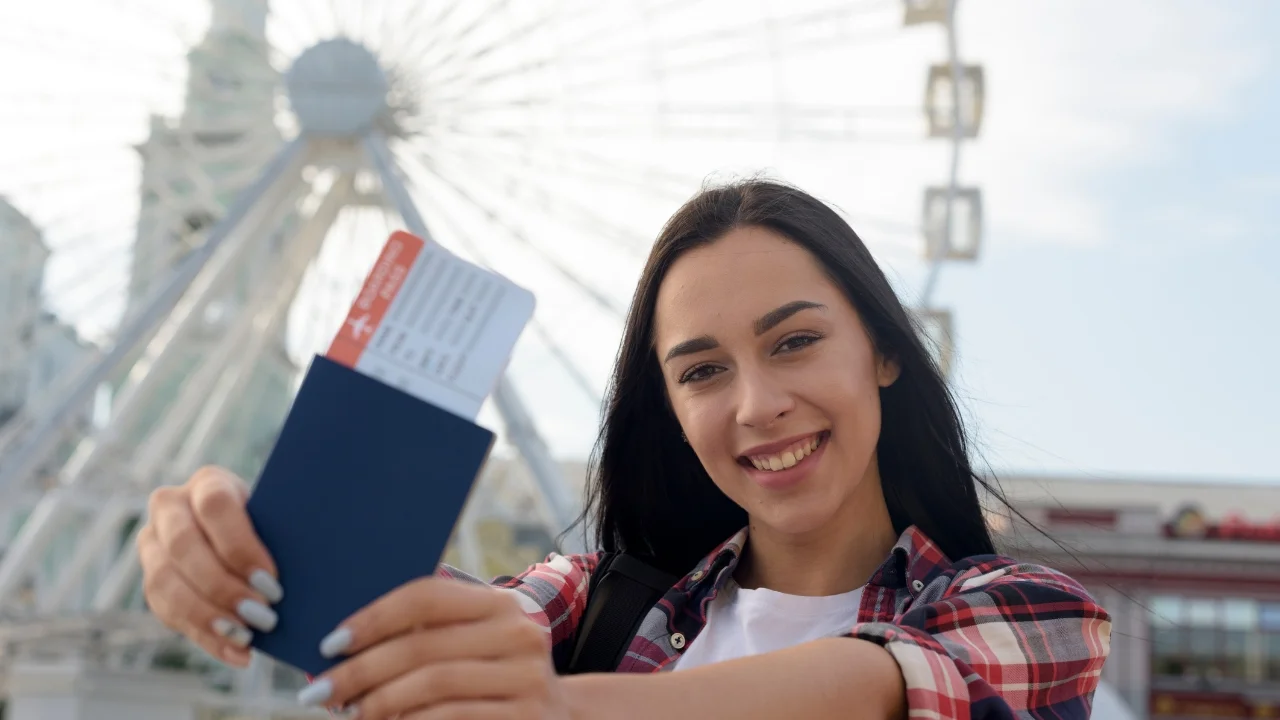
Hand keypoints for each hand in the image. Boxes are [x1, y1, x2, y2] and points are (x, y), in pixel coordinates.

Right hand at [137, 466, 283, 666]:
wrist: (249, 536)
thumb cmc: (276, 525)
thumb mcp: (281, 519)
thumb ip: (286, 534)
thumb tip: (314, 563)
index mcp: (209, 483)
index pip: (215, 506)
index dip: (240, 546)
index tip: (272, 581)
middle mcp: (170, 508)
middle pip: (184, 546)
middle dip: (224, 587)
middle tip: (265, 616)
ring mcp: (153, 544)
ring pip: (165, 582)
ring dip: (209, 616)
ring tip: (249, 638)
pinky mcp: (152, 581)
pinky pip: (168, 614)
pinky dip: (207, 637)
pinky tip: (239, 654)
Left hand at [298, 576, 569, 719]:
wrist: (559, 719)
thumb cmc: (493, 678)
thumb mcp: (474, 645)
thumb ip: (428, 634)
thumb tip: (344, 644)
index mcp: (501, 603)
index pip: (427, 596)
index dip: (373, 617)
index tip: (330, 644)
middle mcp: (520, 633)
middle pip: (423, 644)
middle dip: (361, 670)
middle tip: (320, 691)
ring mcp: (527, 677)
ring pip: (434, 683)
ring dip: (380, 702)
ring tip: (350, 714)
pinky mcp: (526, 716)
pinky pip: (452, 717)